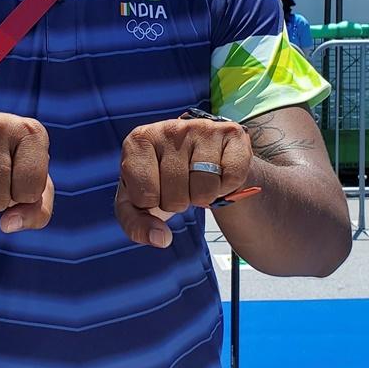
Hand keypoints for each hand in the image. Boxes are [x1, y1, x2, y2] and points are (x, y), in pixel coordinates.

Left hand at [115, 116, 251, 248]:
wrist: (202, 161)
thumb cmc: (163, 181)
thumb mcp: (138, 203)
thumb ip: (136, 225)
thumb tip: (160, 239)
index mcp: (139, 141)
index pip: (143, 197)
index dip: (152, 204)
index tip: (155, 188)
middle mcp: (169, 128)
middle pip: (175, 197)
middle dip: (179, 202)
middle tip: (181, 185)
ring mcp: (201, 128)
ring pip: (204, 190)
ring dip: (203, 197)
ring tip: (198, 180)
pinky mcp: (231, 133)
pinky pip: (232, 179)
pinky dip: (227, 188)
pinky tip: (218, 174)